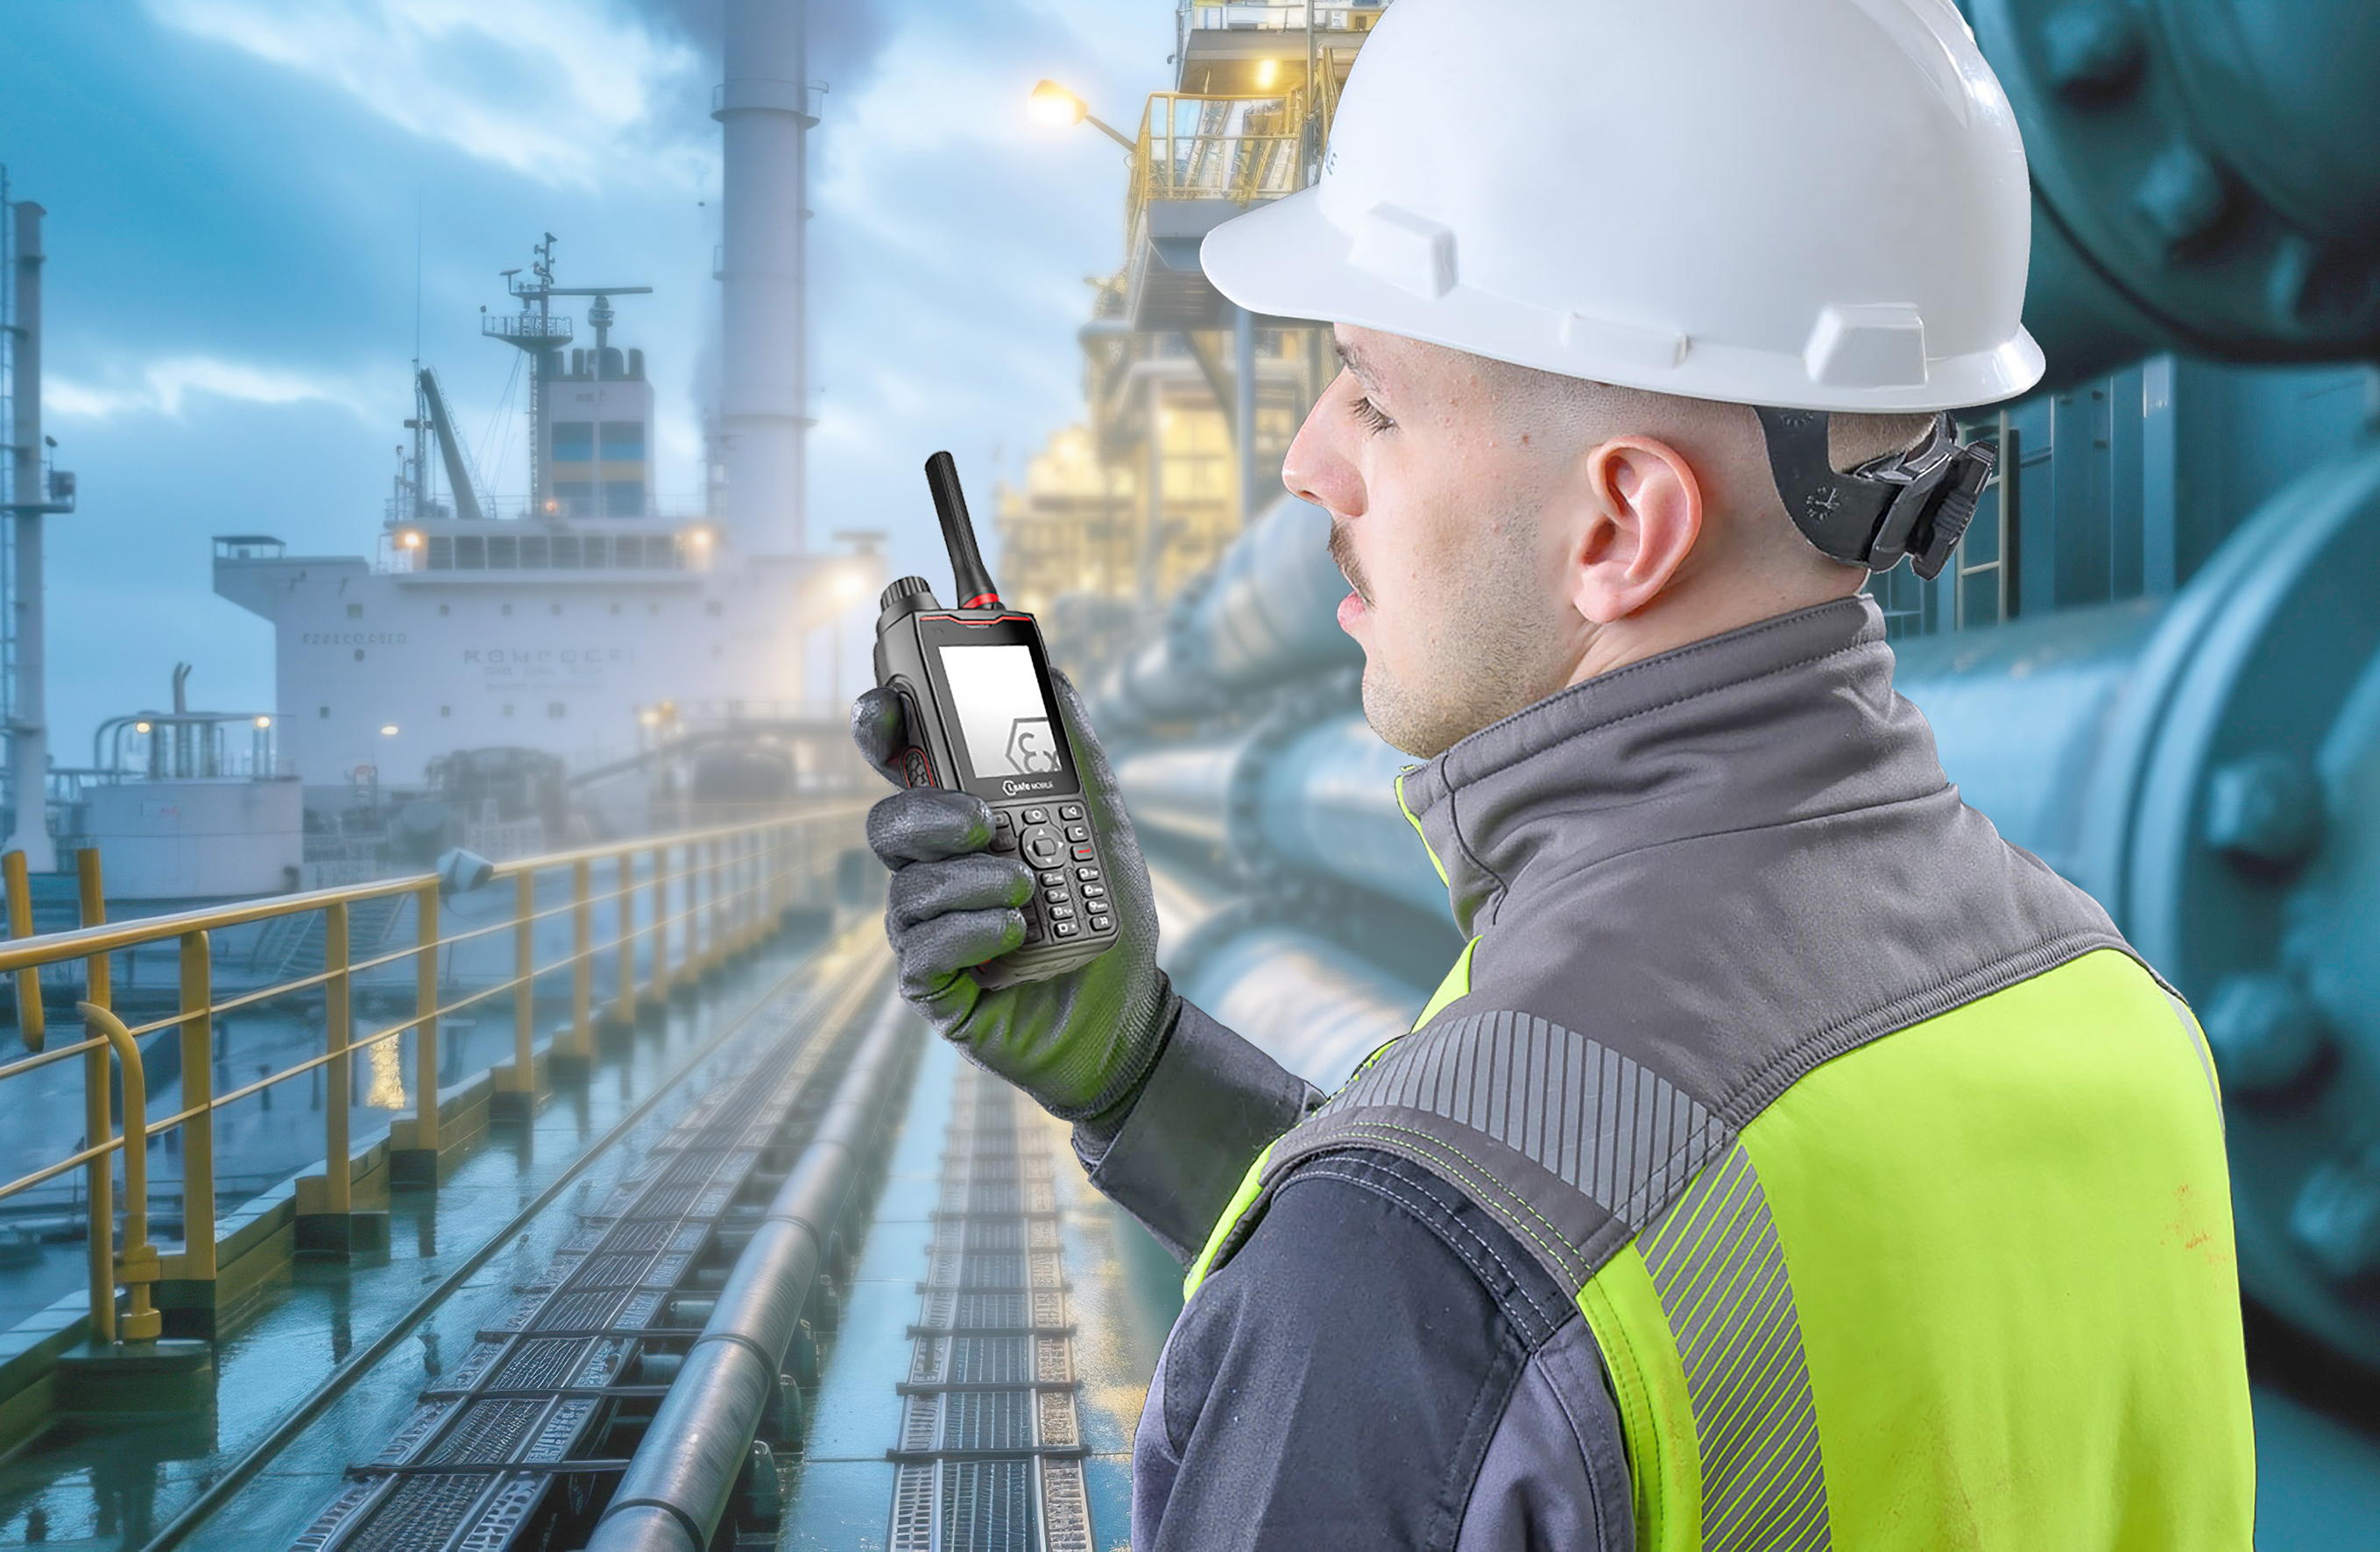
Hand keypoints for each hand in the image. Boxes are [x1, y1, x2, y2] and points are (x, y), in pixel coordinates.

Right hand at [852, 672, 1173, 1124]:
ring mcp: (927, 926)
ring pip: (908, 886)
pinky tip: (1015, 934)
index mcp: (963, 817)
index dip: (880, 726)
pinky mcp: (930, 983)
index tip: (886, 705)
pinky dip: (971, 932)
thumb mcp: (1100, 815)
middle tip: (987, 824)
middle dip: (929, 814)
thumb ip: (1069, 742)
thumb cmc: (1108, 911)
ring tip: (1029, 892)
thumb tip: (1045, 666)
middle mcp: (935, 868)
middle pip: (887, 821)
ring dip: (972, 882)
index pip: (900, 761)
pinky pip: (921, 948)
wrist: (1126, 1010)